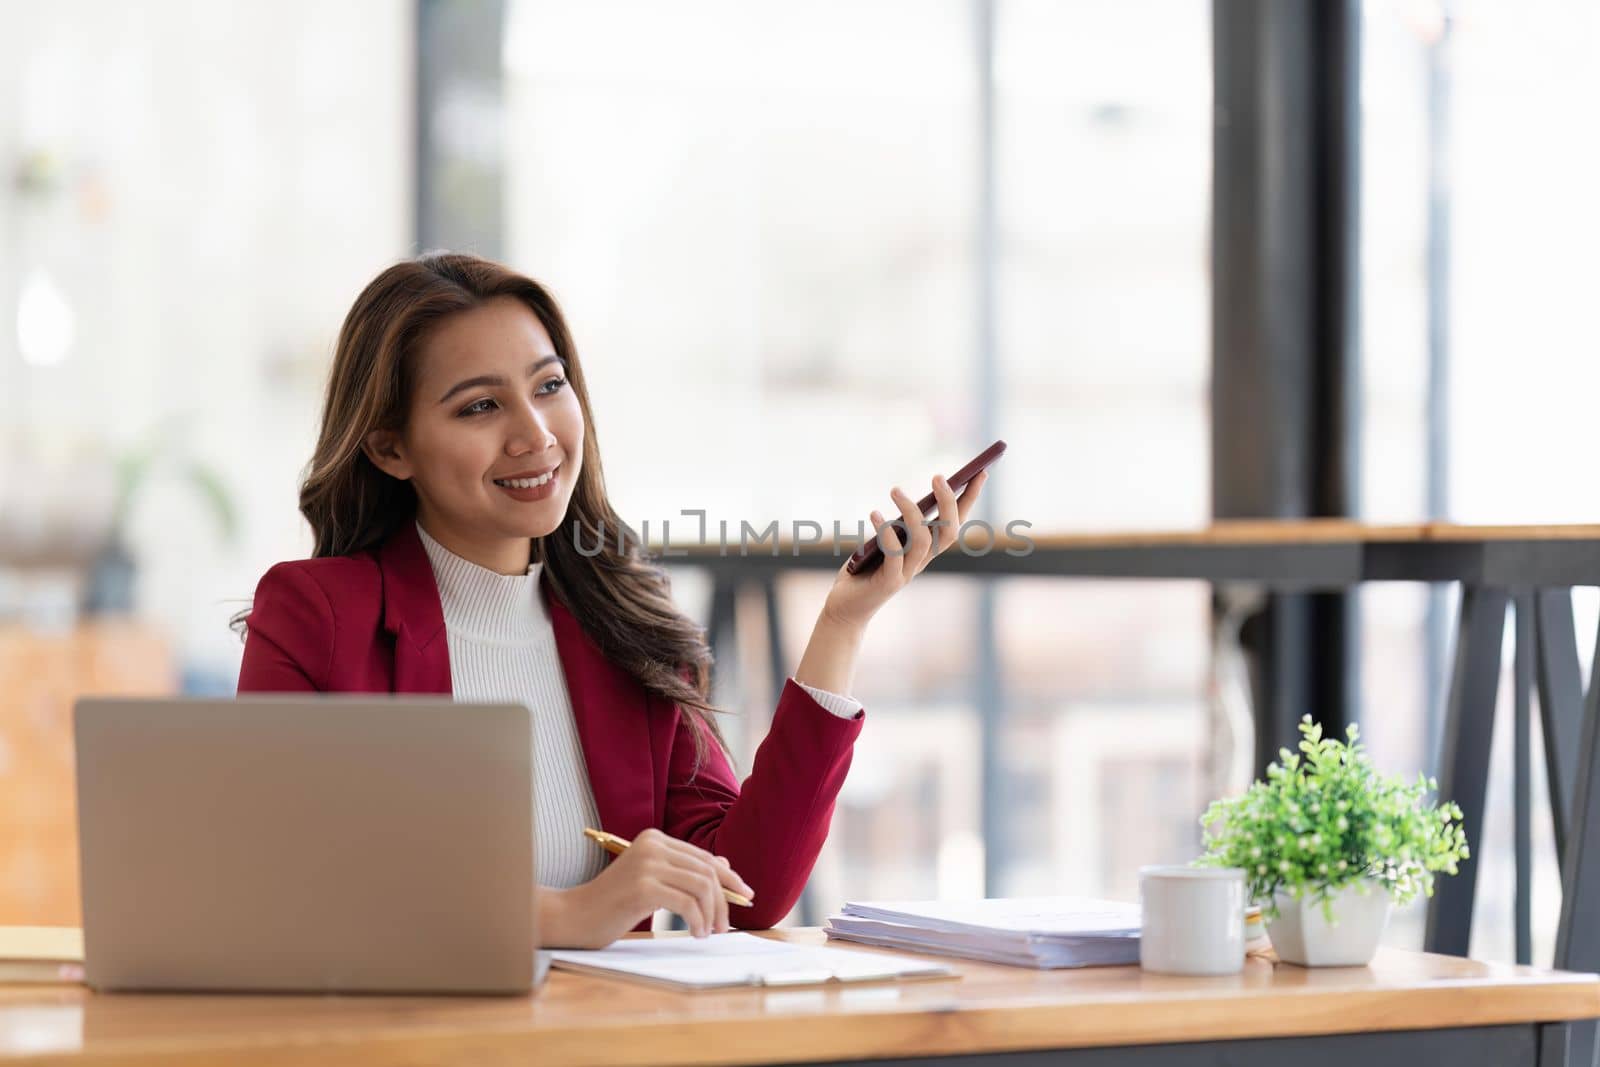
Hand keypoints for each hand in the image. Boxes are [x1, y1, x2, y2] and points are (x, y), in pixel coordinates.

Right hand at [539, 829, 754, 948]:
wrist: (574, 916)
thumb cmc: (613, 903)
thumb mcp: (652, 882)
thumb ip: (683, 872)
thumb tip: (725, 867)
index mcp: (655, 838)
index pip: (703, 857)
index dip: (729, 878)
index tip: (745, 896)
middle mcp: (652, 844)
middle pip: (706, 871)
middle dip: (724, 899)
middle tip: (725, 925)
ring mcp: (647, 864)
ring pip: (701, 886)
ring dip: (712, 913)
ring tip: (708, 932)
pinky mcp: (643, 886)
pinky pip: (686, 903)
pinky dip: (697, 920)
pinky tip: (695, 933)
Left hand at [821, 470, 987, 630]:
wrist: (847, 607)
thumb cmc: (865, 569)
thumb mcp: (884, 541)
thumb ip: (897, 526)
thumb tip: (904, 496)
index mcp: (926, 550)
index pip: (956, 522)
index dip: (970, 499)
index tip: (980, 472)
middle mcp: (922, 561)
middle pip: (949, 531)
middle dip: (948, 502)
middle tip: (937, 476)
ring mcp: (908, 572)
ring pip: (923, 540)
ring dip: (910, 511)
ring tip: (895, 490)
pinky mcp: (890, 581)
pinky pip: (894, 553)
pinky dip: (886, 531)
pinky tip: (875, 514)